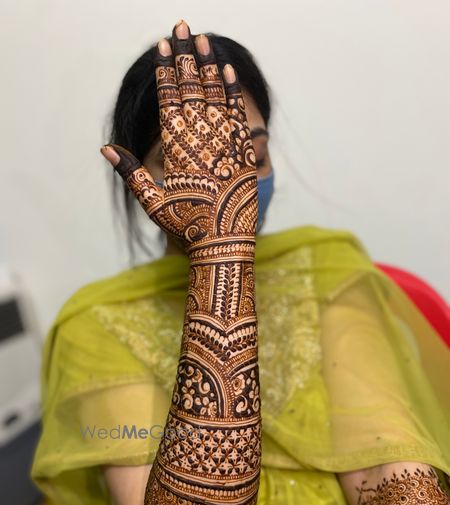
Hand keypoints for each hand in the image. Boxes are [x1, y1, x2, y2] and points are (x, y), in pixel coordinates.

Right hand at [101, 20, 257, 254]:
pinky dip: (233, 93)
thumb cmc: (185, 227)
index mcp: (177, 150)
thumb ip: (131, 172)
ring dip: (209, 66)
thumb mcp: (153, 202)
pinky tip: (228, 72)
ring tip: (203, 39)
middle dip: (185, 56)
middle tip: (182, 25)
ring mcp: (224, 146)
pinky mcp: (243, 154)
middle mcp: (201, 142)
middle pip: (192, 90)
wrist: (224, 246)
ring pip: (216, 98)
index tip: (163, 45)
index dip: (166, 71)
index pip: (170, 101)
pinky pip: (238, 116)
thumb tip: (105, 148)